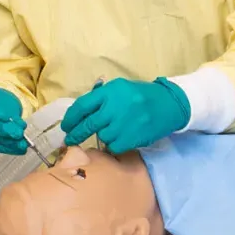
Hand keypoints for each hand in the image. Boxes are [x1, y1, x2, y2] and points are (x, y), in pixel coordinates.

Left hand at [61, 78, 190, 153]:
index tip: (66, 125)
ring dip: (102, 136)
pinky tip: (119, 137)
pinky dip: (113, 144)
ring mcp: (124, 124)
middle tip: (69, 139)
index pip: (81, 106)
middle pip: (87, 124)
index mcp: (109, 92)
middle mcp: (115, 107)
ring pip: (101, 136)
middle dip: (75, 134)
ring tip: (110, 131)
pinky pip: (113, 146)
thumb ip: (100, 99)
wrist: (169, 104)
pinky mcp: (132, 138)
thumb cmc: (140, 95)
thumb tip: (79, 114)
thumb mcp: (119, 88)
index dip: (70, 118)